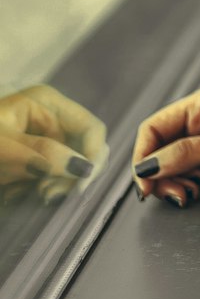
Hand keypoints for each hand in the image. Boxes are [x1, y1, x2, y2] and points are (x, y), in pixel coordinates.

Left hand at [0, 84, 108, 205]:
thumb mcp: (3, 148)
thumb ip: (41, 155)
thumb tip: (82, 167)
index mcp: (46, 103)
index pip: (90, 128)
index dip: (92, 156)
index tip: (79, 187)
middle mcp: (48, 119)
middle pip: (83, 149)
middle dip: (70, 175)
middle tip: (45, 195)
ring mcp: (40, 141)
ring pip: (68, 169)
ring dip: (53, 186)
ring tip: (26, 195)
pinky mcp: (30, 163)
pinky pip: (49, 180)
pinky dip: (39, 191)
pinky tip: (20, 194)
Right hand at [132, 85, 199, 206]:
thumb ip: (188, 154)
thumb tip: (149, 166)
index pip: (155, 127)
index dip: (144, 155)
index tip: (144, 183)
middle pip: (160, 148)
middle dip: (158, 174)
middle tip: (168, 195)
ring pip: (171, 165)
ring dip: (170, 183)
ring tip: (185, 196)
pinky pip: (186, 176)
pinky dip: (183, 187)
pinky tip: (193, 194)